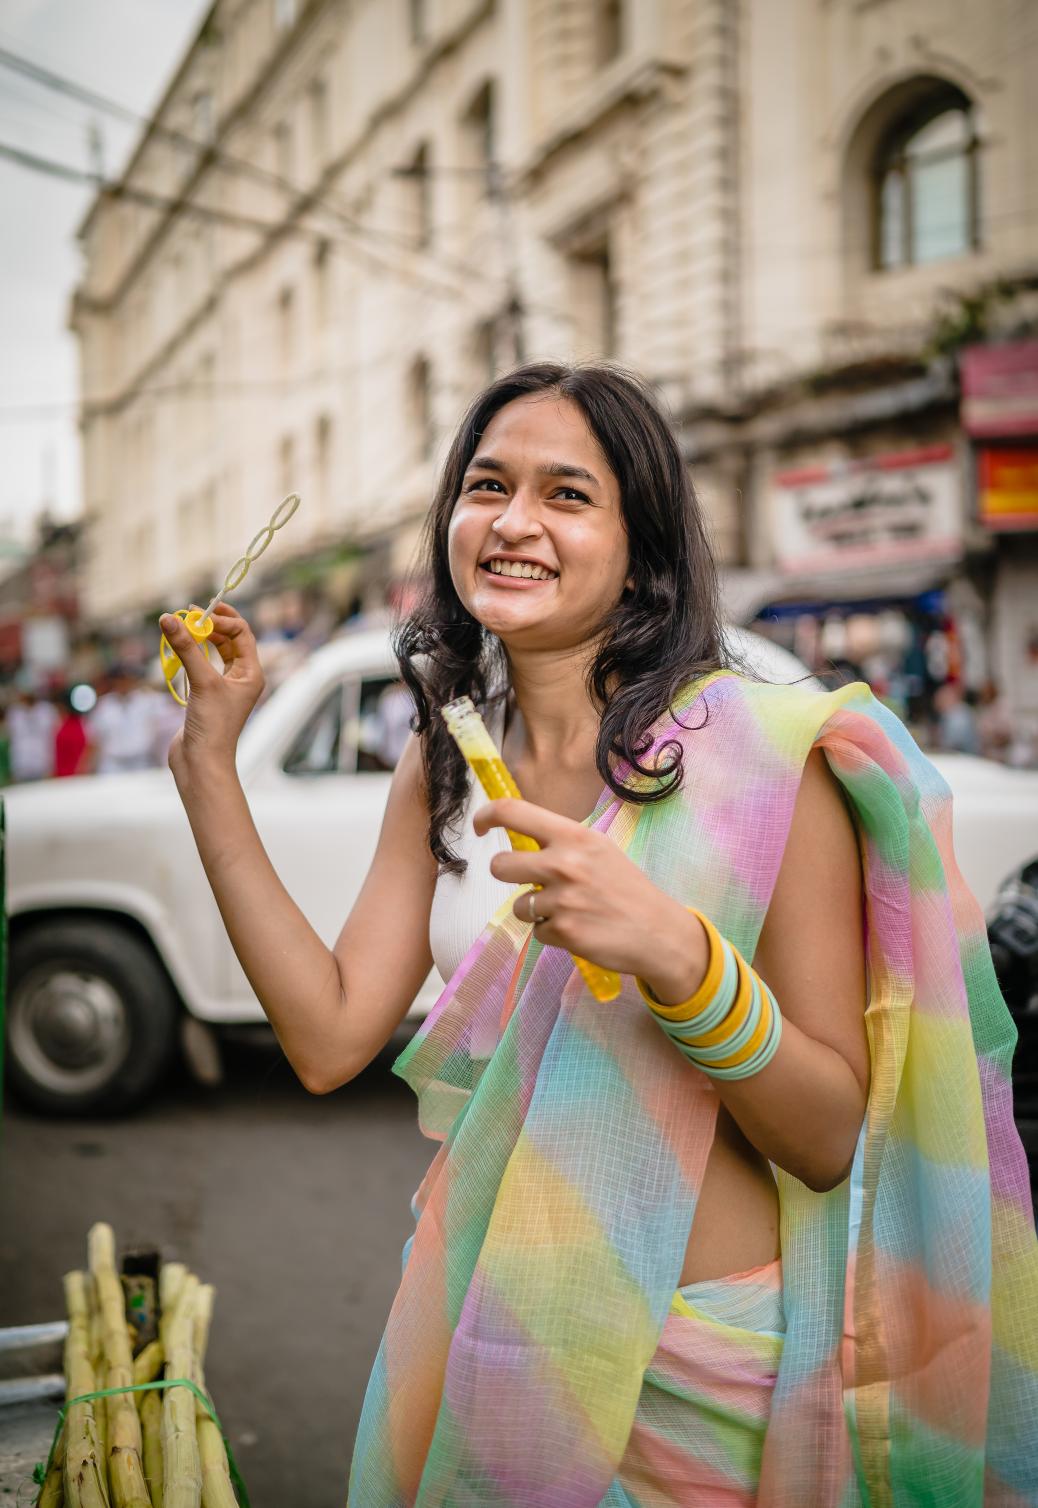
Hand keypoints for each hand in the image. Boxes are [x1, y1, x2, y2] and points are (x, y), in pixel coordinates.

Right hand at [158, 604, 264, 780]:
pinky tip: (179, 649)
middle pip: (230, 640)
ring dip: (200, 638)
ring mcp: (224, 688)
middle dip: (211, 625)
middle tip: (188, 613)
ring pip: (215, 653)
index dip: (222, 620)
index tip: (198, 614)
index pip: (242, 633)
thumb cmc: (212, 726)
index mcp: (252, 673)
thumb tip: (168, 618)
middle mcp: (241, 678)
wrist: (201, 763)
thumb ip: (187, 648)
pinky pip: (202, 666)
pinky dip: (192, 655)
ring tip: (182, 626)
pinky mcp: (207, 696)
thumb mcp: (202, 682)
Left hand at [474, 797, 707, 988]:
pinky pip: (537, 931)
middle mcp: (564, 864)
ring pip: (519, 905)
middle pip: (500, 866)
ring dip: (537, 910)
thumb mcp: (599, 850)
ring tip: (570, 909)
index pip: (513, 812)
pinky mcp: (563, 932)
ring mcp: (562, 900)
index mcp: (574, 836)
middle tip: (531, 881)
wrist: (659, 932)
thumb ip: (562, 842)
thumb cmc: (627, 888)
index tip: (479, 825)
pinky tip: (580, 928)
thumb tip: (521, 838)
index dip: (486, 815)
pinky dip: (553, 932)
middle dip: (508, 875)